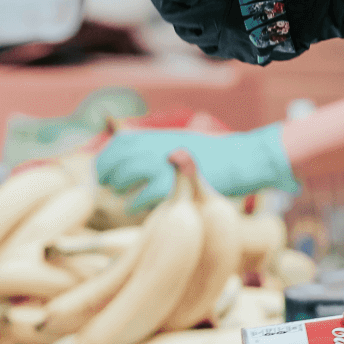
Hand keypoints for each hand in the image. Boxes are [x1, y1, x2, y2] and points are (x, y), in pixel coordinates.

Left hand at [95, 125, 297, 210]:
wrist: (241, 160)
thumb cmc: (212, 158)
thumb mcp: (181, 144)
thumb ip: (156, 149)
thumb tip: (128, 155)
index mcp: (159, 136)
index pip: (119, 141)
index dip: (106, 158)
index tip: (101, 172)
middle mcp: (159, 145)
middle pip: (118, 157)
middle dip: (107, 174)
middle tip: (107, 187)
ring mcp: (166, 163)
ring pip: (127, 173)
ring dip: (119, 187)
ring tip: (123, 196)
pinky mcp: (175, 183)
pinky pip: (143, 195)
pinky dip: (136, 203)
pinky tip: (137, 207)